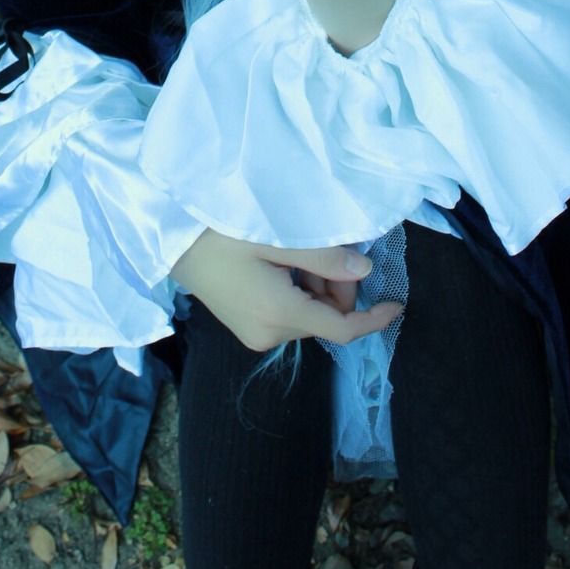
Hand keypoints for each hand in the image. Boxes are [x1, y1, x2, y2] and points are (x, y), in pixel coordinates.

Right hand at [171, 229, 402, 353]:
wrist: (171, 241)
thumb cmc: (219, 233)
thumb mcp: (275, 237)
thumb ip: (324, 257)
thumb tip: (367, 272)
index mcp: (279, 315)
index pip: (342, 329)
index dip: (373, 319)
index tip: (398, 304)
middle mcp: (269, 335)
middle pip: (326, 319)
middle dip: (335, 287)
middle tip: (320, 248)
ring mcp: (256, 335)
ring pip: (309, 316)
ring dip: (315, 287)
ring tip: (291, 251)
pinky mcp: (248, 329)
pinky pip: (289, 315)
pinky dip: (298, 292)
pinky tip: (279, 264)